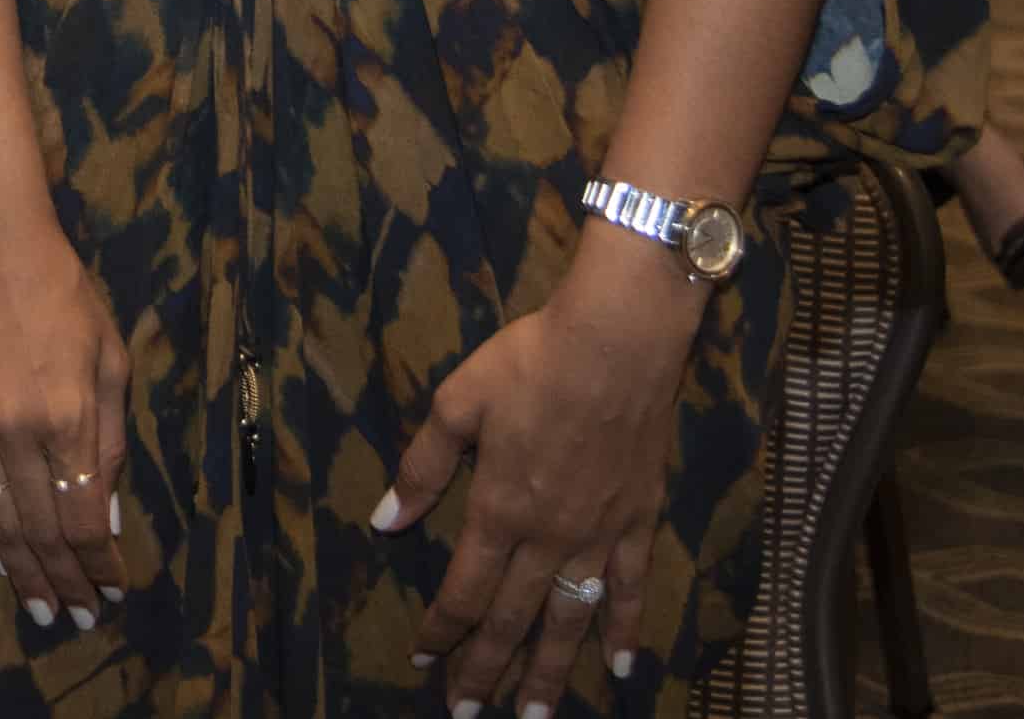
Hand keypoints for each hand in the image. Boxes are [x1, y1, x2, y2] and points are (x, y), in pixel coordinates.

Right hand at [0, 213, 131, 634]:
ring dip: (21, 570)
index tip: (112, 590)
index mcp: (68, 417)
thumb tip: (107, 517)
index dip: (98, 564)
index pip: (83, 517)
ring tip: (40, 606)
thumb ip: (112, 441)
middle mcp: (17, 432)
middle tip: (77, 616)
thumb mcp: (112, 361)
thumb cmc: (65, 295)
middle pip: (41, 530)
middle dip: (63, 580)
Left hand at [380, 253, 698, 712]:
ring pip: (569, 619)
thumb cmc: (530, 362)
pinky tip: (618, 668)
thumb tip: (384, 520)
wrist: (617, 342)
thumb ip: (422, 467)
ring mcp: (598, 535)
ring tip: (532, 715)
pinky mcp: (639, 522)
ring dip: (549, 672)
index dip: (440, 630)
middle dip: (484, 671)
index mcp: (498, 509)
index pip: (462, 589)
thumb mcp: (458, 403)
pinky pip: (632, 589)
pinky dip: (626, 631)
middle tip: (465, 713)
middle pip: (511, 619)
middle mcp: (547, 536)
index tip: (420, 659)